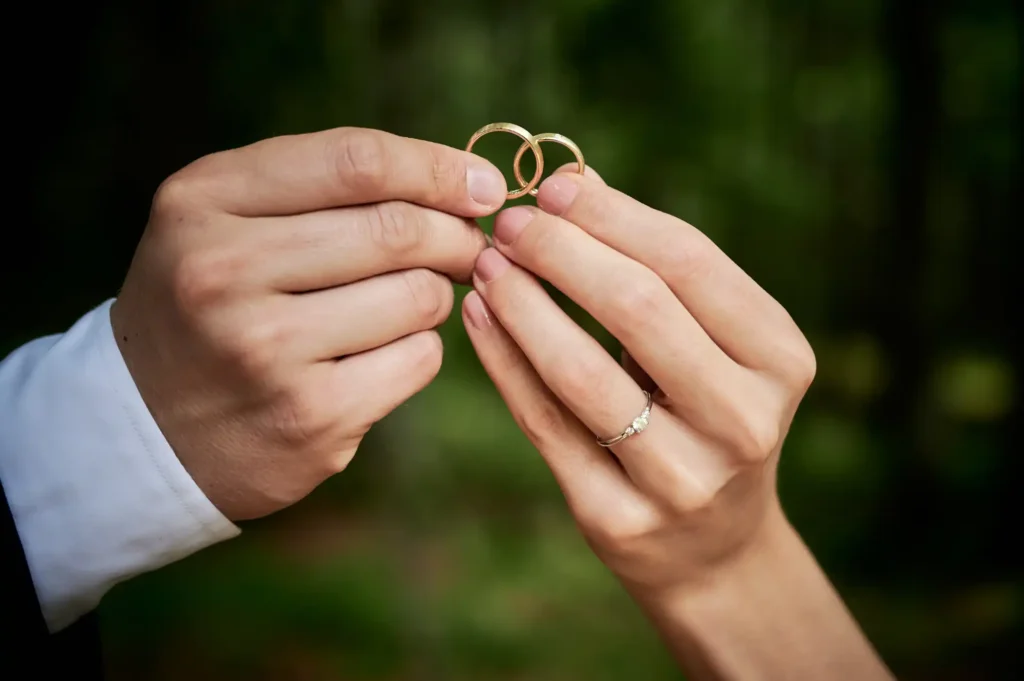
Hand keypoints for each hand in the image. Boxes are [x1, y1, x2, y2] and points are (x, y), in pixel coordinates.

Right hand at [112, 127, 505, 519]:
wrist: (149, 426)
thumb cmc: (211, 303)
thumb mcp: (226, 217)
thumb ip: (323, 183)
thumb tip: (465, 184)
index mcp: (203, 202)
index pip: (355, 162)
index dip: (437, 167)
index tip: (483, 184)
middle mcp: (224, 272)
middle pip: (397, 229)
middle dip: (455, 234)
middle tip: (466, 246)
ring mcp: (266, 352)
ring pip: (419, 296)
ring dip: (433, 294)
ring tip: (400, 302)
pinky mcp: (311, 418)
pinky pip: (419, 359)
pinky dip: (419, 348)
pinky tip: (380, 354)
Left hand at [463, 167, 891, 678]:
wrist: (714, 549)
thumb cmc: (706, 416)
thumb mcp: (716, 347)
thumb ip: (659, 274)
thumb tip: (572, 186)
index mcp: (781, 359)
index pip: (689, 263)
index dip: (612, 217)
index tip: (553, 188)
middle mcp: (744, 421)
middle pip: (639, 309)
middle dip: (560, 251)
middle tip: (508, 222)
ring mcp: (682, 479)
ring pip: (582, 372)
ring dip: (522, 304)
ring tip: (485, 265)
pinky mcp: (619, 520)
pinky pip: (545, 424)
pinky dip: (503, 362)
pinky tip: (479, 318)